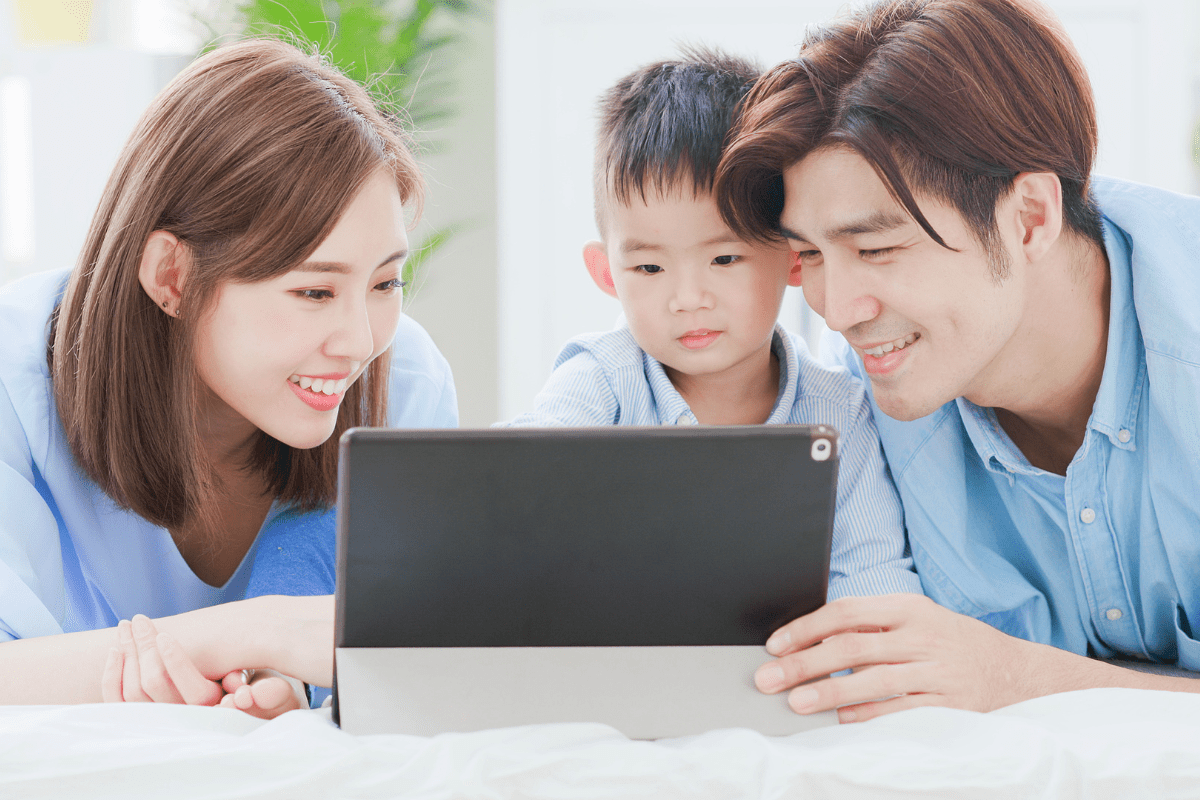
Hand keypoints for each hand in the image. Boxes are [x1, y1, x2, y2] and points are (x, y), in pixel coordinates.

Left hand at [102, 615, 305, 717]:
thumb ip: (271, 693)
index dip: (175, 661)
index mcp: (216, 712)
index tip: (166, 634)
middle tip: (139, 619)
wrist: (243, 717)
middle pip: (153, 685)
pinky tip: (116, 650)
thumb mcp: (275, 696)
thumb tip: (246, 694)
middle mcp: (186, 721)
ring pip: (132, 692)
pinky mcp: (143, 719)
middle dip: (143, 647)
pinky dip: (112, 674)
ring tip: (127, 626)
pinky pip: (117, 702)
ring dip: (126, 654)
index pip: (191, 690)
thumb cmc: (261, 698)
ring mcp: (161, 722)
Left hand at [752, 594, 1099, 722]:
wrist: (1017, 672)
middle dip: (805, 663)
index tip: (775, 645)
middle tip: (769, 677)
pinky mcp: (952, 706)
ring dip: (830, 693)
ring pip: (874, 681)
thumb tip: (811, 638)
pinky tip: (841, 720)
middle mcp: (923, 637)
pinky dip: (869, 715)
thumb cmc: (950, 642)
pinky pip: (902, 711)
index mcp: (909, 608)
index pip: (847, 612)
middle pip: (853, 648)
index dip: (806, 628)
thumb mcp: (916, 619)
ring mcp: (939, 672)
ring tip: (796, 702)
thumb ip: (870, 627)